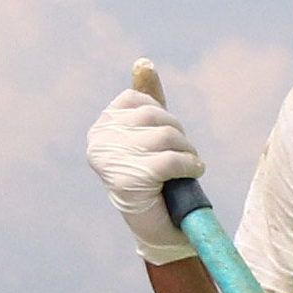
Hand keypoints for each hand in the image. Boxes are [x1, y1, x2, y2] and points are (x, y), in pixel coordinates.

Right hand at [87, 62, 203, 265]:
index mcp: (101, 128)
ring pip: (165, 136)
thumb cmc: (156, 180)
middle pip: (154, 116)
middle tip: (183, 156)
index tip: (164, 141)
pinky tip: (192, 172)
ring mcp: (112, 160)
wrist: (159, 230)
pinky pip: (170, 159)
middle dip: (178, 134)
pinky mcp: (129, 179)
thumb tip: (143, 63)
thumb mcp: (150, 134)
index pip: (137, 100)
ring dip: (187, 151)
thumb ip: (146, 99)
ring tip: (188, 166)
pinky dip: (189, 164)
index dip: (161, 117)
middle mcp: (99, 141)